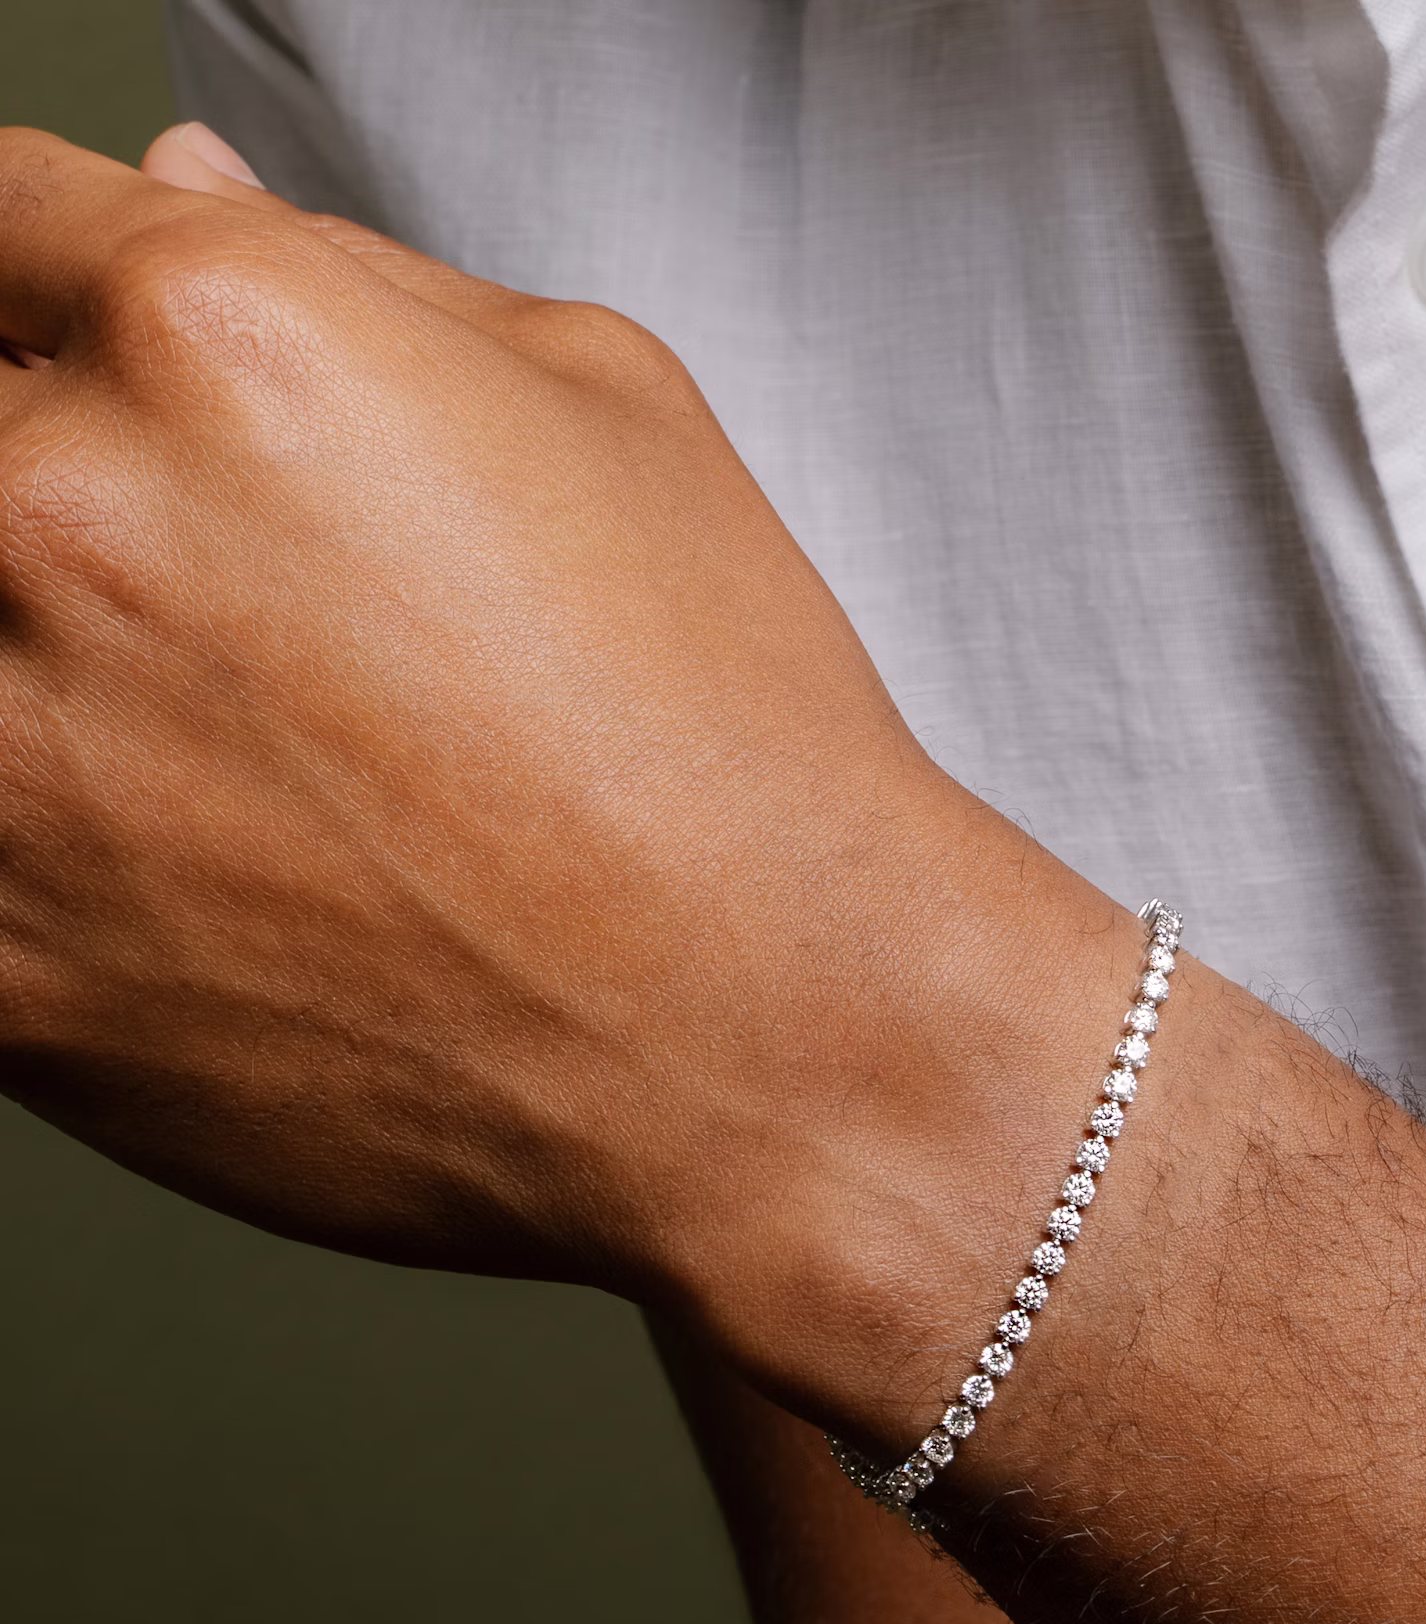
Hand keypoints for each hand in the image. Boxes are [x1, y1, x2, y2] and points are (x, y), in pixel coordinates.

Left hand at [0, 126, 1121, 1395]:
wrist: (772, 1041)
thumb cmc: (726, 757)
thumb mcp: (611, 419)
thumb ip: (361, 286)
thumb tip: (182, 197)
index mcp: (220, 345)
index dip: (60, 300)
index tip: (92, 364)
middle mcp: (65, 523)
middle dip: (79, 496)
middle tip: (244, 618)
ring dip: (68, 686)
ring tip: (261, 771)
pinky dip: (70, 856)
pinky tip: (232, 885)